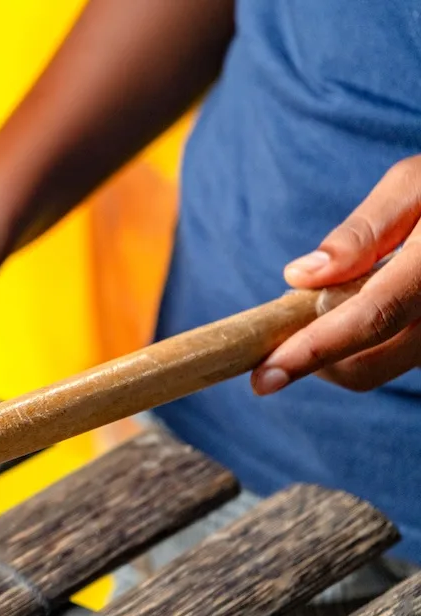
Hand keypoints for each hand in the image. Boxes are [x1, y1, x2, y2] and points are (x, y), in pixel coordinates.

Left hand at [254, 154, 420, 394]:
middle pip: (365, 366)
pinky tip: (357, 304)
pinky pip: (394, 358)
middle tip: (285, 314)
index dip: (313, 351)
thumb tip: (302, 276)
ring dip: (335, 350)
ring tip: (331, 297)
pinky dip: (362, 344)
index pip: (372, 318)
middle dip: (312, 356)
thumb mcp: (414, 184)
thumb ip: (364, 231)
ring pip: (376, 368)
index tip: (264, 378)